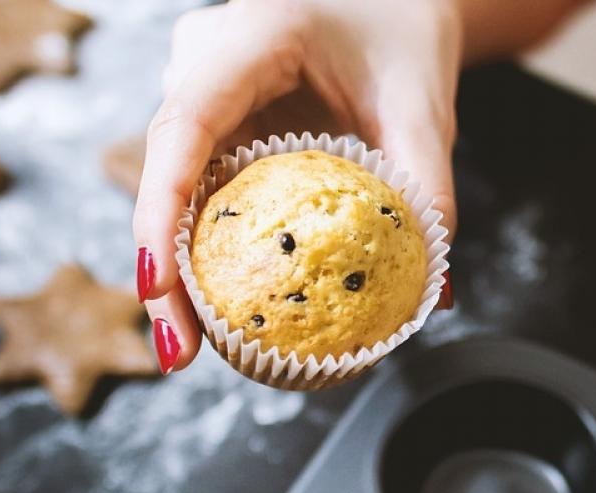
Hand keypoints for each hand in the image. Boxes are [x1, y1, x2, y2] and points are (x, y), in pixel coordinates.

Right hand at [133, 0, 461, 373]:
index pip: (185, 125)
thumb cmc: (406, 37)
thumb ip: (429, 189)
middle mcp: (204, 60)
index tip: (159, 285)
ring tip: (193, 347)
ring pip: (175, 186)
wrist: (393, 0)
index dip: (160, 209)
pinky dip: (211, 247)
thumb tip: (435, 295)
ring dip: (182, 267)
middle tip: (179, 354)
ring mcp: (202, 89)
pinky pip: (203, 188)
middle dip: (162, 269)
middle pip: (164, 171)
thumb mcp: (424, 107)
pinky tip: (225, 308)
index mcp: (252, 37)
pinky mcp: (215, 119)